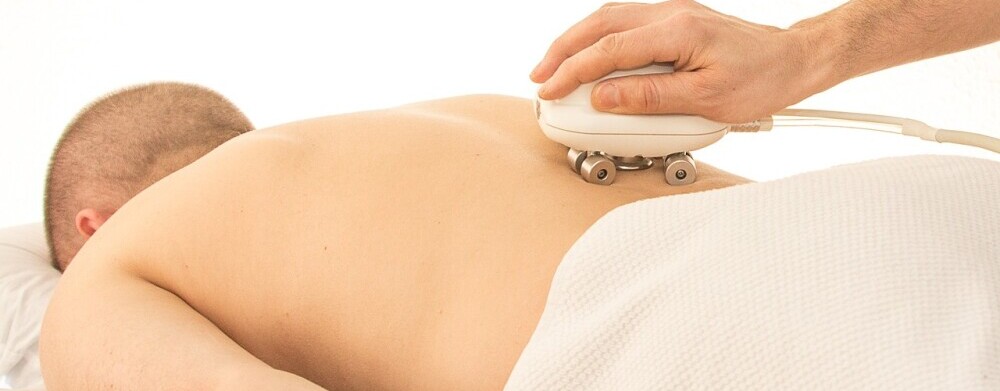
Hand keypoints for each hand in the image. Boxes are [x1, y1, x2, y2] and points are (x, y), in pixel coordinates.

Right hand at [531, 0, 827, 122]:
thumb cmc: (761, 80)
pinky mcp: (675, 22)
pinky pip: (625, 24)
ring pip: (609, 20)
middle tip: (540, 79)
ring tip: (555, 69)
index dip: (573, 72)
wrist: (793, 61)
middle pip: (599, 24)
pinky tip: (590, 59)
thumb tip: (604, 98)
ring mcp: (672, 14)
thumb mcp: (706, 100)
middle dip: (562, 51)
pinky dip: (598, 41)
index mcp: (677, 31)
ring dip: (577, 43)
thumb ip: (649, 98)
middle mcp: (670, 14)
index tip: (551, 91)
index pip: (609, 50)